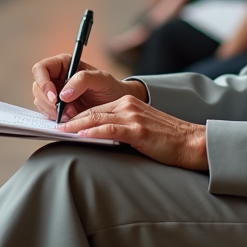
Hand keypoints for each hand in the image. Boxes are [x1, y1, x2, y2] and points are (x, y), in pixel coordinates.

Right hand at [31, 54, 145, 121]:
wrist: (116, 104)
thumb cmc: (109, 87)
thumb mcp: (101, 79)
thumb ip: (82, 80)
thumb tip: (63, 94)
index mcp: (63, 64)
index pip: (41, 69)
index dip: (43, 83)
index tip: (55, 98)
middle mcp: (56, 77)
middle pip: (37, 87)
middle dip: (49, 102)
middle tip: (65, 111)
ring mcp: (55, 92)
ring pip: (40, 101)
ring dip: (52, 111)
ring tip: (72, 114)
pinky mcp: (56, 107)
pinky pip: (46, 112)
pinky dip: (55, 118)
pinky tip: (69, 118)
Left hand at [60, 96, 208, 169]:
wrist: (191, 142)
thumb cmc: (167, 139)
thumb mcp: (141, 128)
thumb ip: (122, 128)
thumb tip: (99, 137)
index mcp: (129, 104)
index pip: (97, 109)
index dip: (78, 116)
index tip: (63, 124)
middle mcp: (129, 105)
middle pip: (93, 111)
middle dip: (72, 119)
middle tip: (55, 127)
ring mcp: (133, 116)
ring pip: (98, 118)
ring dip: (76, 125)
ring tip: (61, 131)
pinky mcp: (138, 130)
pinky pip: (110, 129)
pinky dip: (93, 131)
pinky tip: (82, 135)